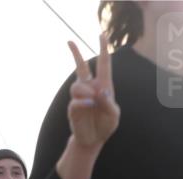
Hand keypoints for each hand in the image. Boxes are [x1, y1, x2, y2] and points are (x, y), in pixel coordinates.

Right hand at [67, 36, 118, 150]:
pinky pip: (75, 100)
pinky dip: (82, 102)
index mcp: (104, 85)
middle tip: (68, 41)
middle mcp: (90, 88)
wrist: (93, 140)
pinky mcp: (72, 108)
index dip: (103, 48)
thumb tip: (99, 91)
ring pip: (77, 85)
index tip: (101, 34)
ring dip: (85, 92)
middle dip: (75, 53)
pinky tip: (88, 106)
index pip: (104, 64)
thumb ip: (108, 102)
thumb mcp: (113, 115)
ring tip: (91, 102)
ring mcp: (80, 97)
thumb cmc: (106, 125)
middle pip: (81, 67)